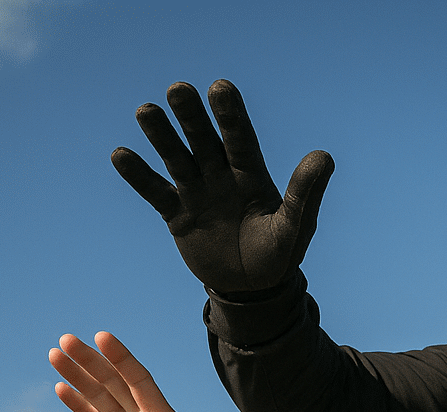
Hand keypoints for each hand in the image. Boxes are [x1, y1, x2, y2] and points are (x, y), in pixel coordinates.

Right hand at [51, 332, 246, 411]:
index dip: (122, 360)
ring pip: (100, 398)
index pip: (139, 381)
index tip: (102, 337)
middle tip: (66, 339)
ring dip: (78, 377)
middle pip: (114, 383)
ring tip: (54, 355)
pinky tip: (61, 388)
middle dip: (91, 361)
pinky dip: (79, 405)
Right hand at [112, 80, 333, 294]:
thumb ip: (304, 192)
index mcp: (252, 175)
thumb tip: (325, 156)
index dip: (231, 115)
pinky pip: (155, 192)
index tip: (220, 87)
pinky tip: (121, 154)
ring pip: (177, 159)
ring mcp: (197, 193)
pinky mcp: (177, 214)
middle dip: (192, 116)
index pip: (240, 139)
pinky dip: (139, 176)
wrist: (253, 289)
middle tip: (179, 89)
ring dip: (161, 136)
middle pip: (204, 141)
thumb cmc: (280, 254)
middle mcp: (222, 176)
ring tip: (146, 111)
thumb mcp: (295, 225)